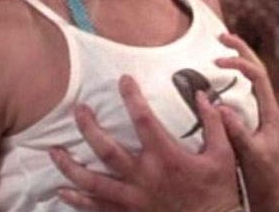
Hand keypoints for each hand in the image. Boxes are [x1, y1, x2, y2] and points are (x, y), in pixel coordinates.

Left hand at [50, 75, 241, 211]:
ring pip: (92, 181)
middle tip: (78, 110)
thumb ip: (214, 124)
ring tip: (54, 152)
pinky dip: (77, 200)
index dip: (132, 96)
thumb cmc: (219, 191)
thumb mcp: (223, 155)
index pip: (143, 120)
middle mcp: (144, 177)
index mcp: (166, 157)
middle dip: (88, 127)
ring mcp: (132, 199)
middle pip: (106, 149)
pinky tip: (63, 191)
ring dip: (70, 166)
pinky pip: (96, 207)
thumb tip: (203, 96)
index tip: (123, 80)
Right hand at [215, 33, 278, 210]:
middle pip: (257, 69)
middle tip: (222, 36)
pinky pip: (243, 92)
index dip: (238, 63)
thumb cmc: (264, 177)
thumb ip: (238, 132)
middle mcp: (265, 108)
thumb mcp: (251, 155)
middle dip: (241, 50)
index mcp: (269, 112)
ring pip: (252, 78)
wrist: (272, 194)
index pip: (257, 76)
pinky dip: (233, 78)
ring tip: (222, 45)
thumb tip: (221, 107)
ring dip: (239, 59)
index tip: (217, 61)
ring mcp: (259, 113)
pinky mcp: (250, 121)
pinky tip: (220, 77)